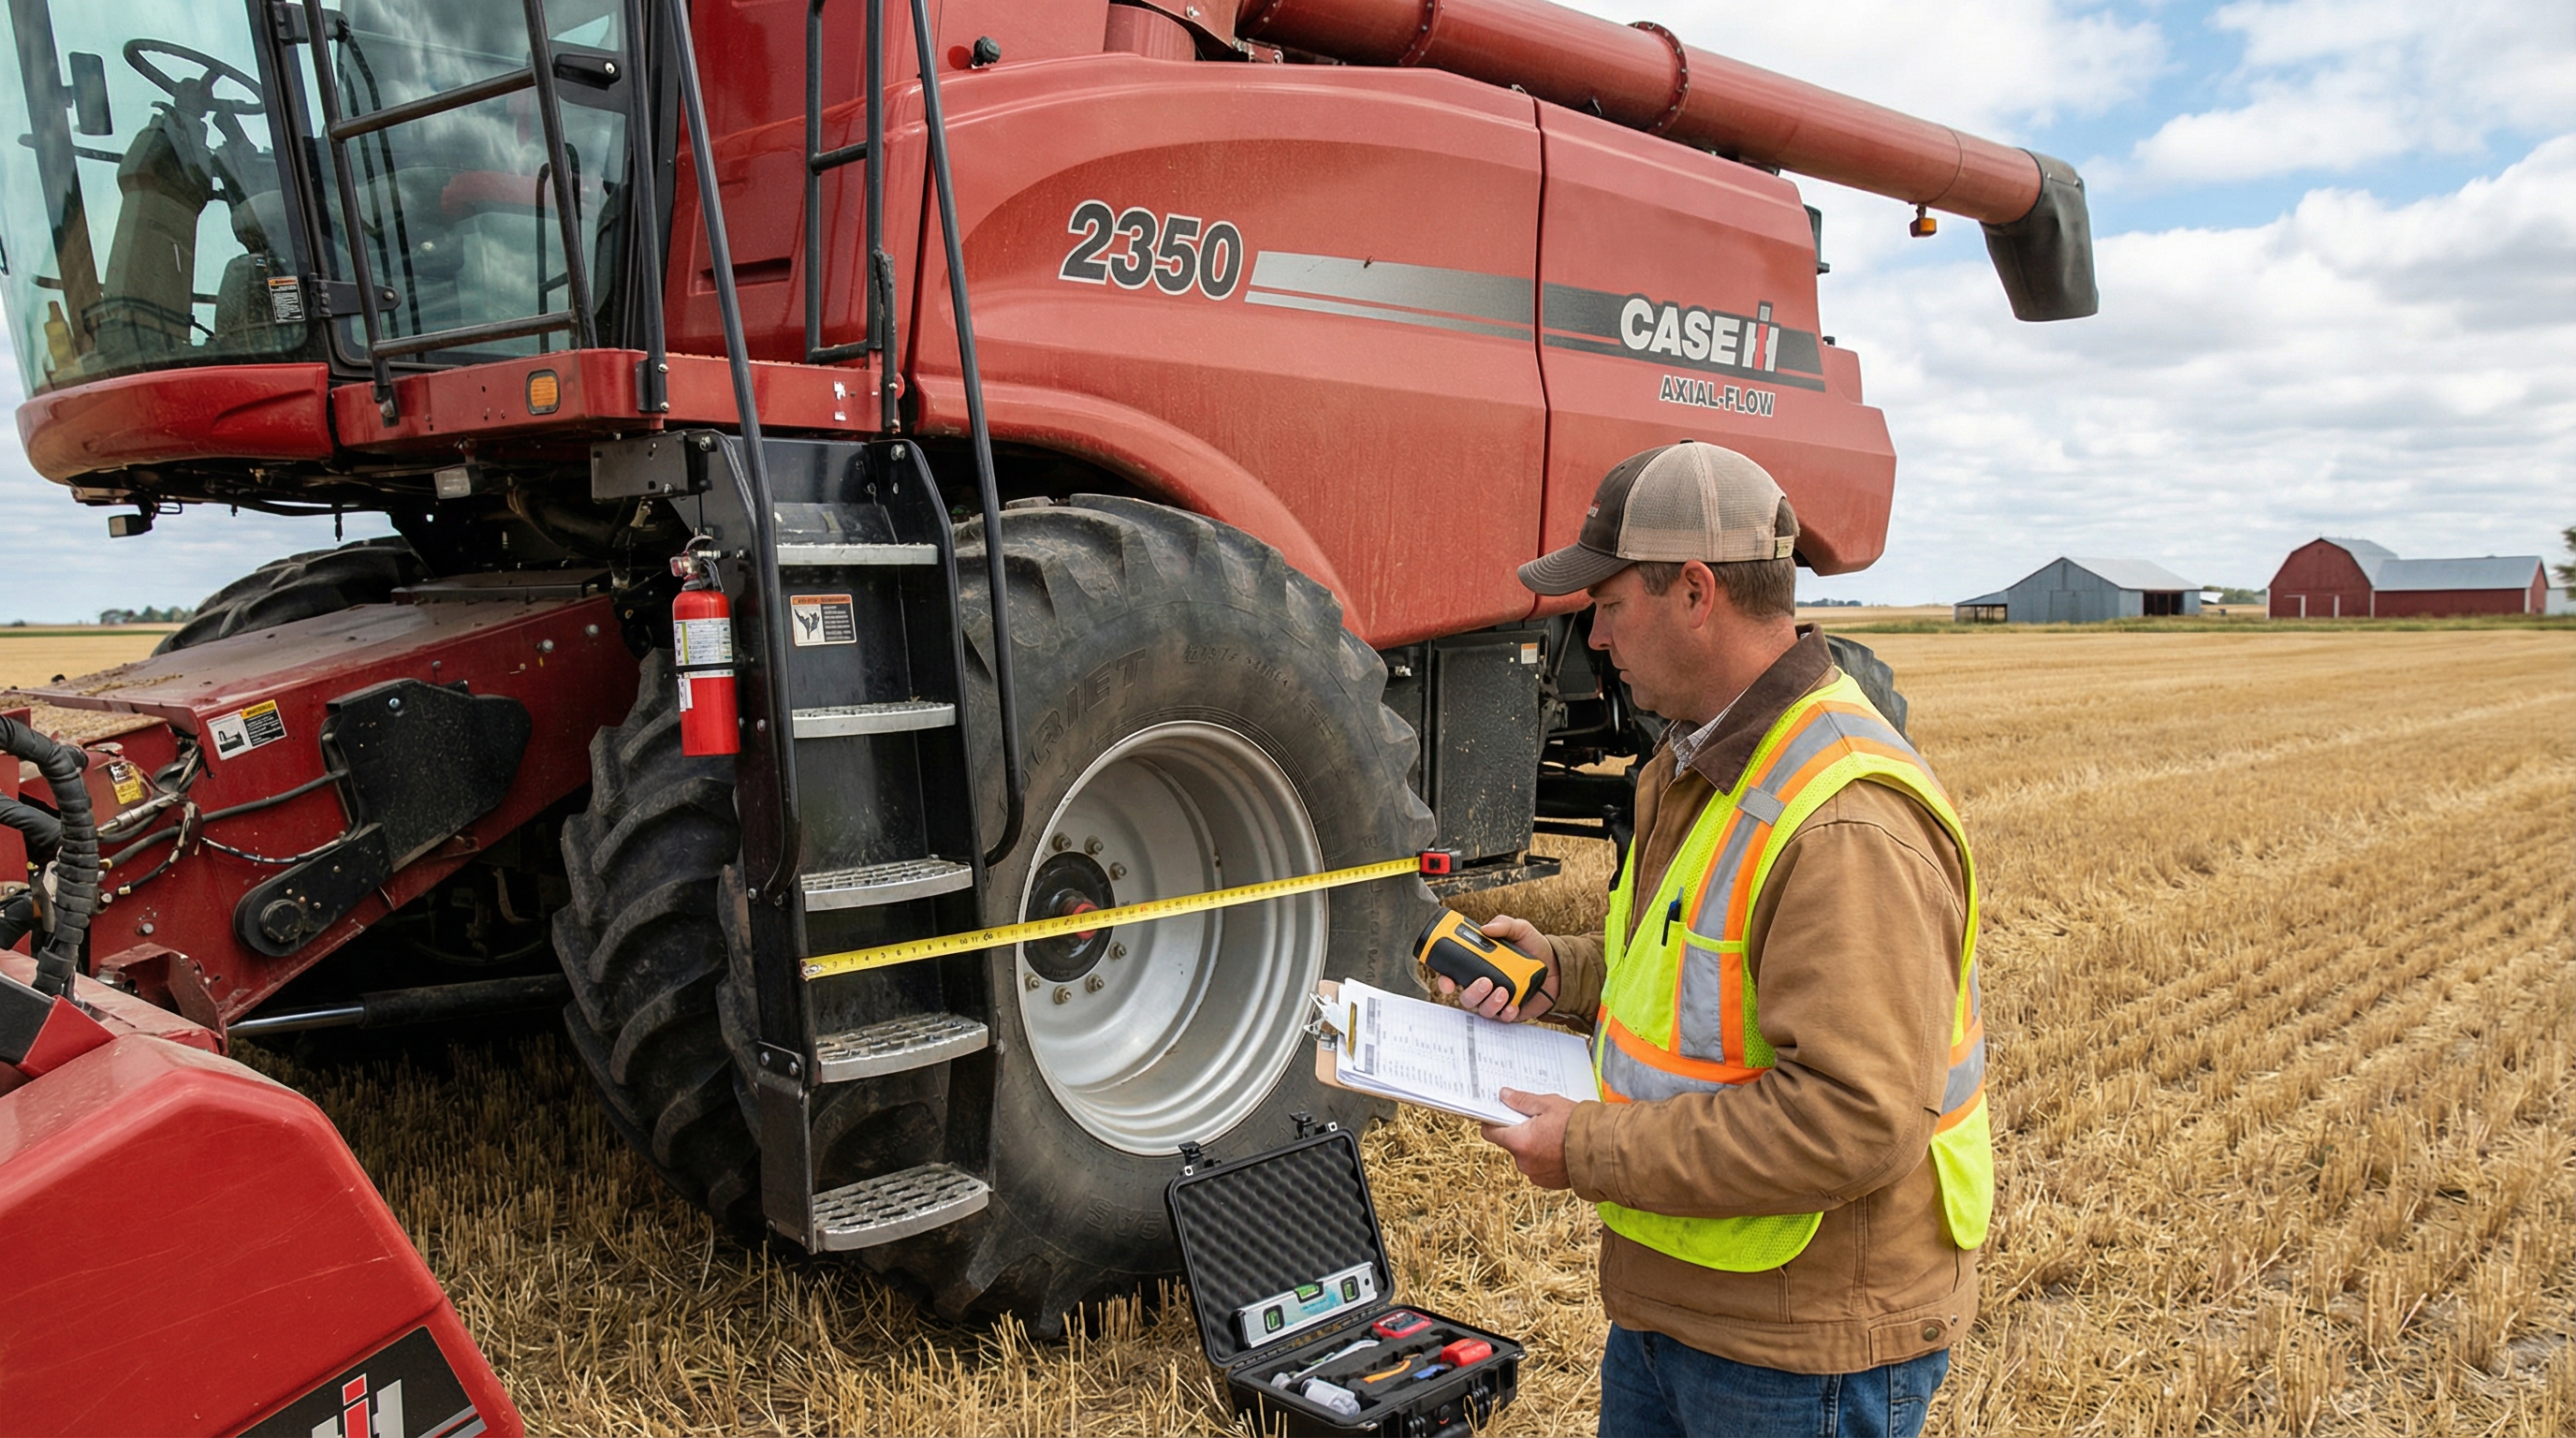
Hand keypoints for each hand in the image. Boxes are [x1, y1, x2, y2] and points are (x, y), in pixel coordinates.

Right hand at [1434, 914, 1558, 1022]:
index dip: (1445, 980)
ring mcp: (1497, 999)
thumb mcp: (1521, 929)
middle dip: (1472, 992)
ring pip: (1482, 1009)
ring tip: (1503, 991)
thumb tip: (1486, 928)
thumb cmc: (1535, 948)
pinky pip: (1503, 1018)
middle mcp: (1485, 984)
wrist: (1559, 966)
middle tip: (1485, 982)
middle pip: (1466, 996)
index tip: (1448, 981)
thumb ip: (1505, 924)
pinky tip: (1513, 1005)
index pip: (1453, 975)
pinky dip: (1506, 1013)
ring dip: (1490, 1002)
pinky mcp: (1511, 1011)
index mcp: (1479, 965)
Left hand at [1479, 1088, 1574, 1188]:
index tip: (1498, 1113)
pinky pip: (1539, 1168)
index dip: (1493, 1121)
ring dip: (1534, 1146)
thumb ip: (1523, 1101)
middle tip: (1539, 1120)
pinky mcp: (1549, 1183)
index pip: (1491, 1132)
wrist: (1603, 1151)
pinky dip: (1546, 1158)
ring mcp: (1536, 1175)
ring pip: (1526, 1156)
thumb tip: (1504, 1095)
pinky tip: (1561, 1148)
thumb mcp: (1549, 1104)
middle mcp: (1524, 1162)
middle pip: (1511, 1144)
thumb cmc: (1578, 1126)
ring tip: (1555, 1134)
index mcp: (1520, 1142)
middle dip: (1520, 1132)